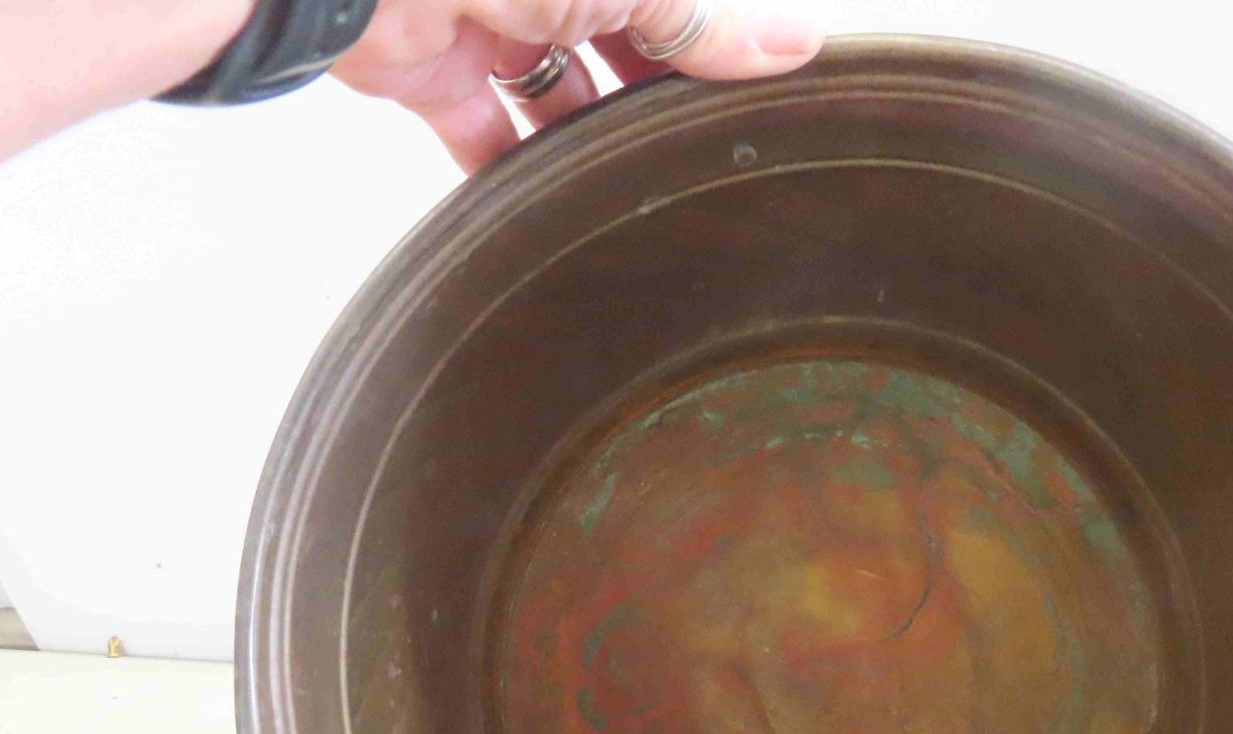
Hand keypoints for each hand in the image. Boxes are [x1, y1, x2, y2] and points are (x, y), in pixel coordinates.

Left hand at [332, 1, 822, 172]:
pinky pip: (480, 135)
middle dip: (649, 99)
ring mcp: (487, 19)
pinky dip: (509, 174)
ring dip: (587, 141)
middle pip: (617, 48)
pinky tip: (550, 213)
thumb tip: (800, 43)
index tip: (751, 104)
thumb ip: (704, 20)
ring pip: (554, 95)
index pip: (671, 5)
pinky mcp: (432, 73)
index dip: (709, 47)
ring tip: (636, 198)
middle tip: (697, 163)